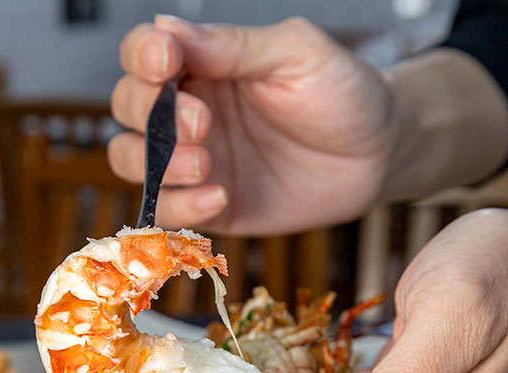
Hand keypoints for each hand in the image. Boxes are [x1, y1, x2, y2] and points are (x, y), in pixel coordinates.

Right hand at [109, 15, 397, 233]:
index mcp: (203, 63)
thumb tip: (165, 27)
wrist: (381, 156)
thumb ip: (233, 46)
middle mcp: (188, 109)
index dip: (141, 56)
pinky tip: (221, 196)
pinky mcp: (210, 205)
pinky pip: (167, 210)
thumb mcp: (297, 55)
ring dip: (156, 164)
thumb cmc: (344, 94)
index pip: (143, 53)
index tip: (166, 62)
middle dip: (151, 116)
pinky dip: (181, 206)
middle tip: (203, 123)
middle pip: (126, 107)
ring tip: (206, 165)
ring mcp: (195, 159)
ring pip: (132, 160)